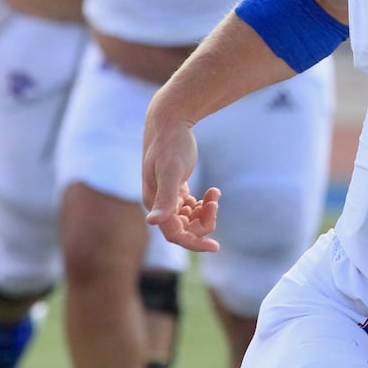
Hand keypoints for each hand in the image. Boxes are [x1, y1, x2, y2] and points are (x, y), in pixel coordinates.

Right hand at [143, 118, 220, 251]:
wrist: (169, 121)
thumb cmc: (170, 144)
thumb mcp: (171, 170)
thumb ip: (165, 197)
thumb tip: (152, 222)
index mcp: (154, 203)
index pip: (175, 235)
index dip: (195, 243)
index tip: (216, 246)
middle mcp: (158, 203)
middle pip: (184, 229)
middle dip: (203, 221)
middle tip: (215, 201)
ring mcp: (167, 197)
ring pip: (189, 219)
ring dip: (205, 211)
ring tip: (215, 193)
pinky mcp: (175, 188)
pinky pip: (191, 208)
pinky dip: (204, 203)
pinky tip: (213, 191)